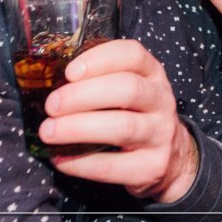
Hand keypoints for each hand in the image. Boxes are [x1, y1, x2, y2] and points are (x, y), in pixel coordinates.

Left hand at [40, 39, 199, 202]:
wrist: (172, 158)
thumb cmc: (136, 115)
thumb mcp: (128, 89)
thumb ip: (99, 79)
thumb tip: (49, 82)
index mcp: (152, 74)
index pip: (133, 55)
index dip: (100, 59)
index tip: (69, 72)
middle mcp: (161, 100)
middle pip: (128, 89)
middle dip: (83, 96)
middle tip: (51, 105)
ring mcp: (160, 134)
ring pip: (123, 127)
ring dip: (79, 128)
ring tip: (49, 132)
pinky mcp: (152, 167)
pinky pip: (113, 166)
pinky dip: (81, 163)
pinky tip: (61, 158)